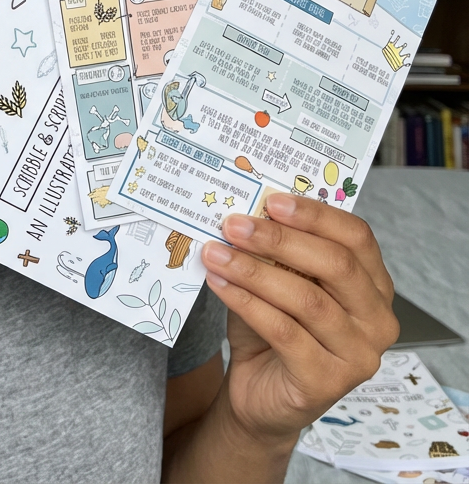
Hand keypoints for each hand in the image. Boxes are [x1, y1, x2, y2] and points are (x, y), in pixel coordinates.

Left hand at [200, 193, 399, 446]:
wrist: (259, 392)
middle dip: (279, 239)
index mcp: (374, 285)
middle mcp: (377, 320)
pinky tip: (219, 283)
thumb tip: (248, 209)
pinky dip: (246, 302)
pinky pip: (284, 332)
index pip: (357, 237)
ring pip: (307, 300)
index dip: (315, 215)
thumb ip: (275, 250)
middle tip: (234, 225)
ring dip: (253, 270)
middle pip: (336, 265)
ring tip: (215, 252)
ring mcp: (358, 355)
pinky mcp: (327, 382)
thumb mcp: (277, 279)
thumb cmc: (272, 328)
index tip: (271, 201)